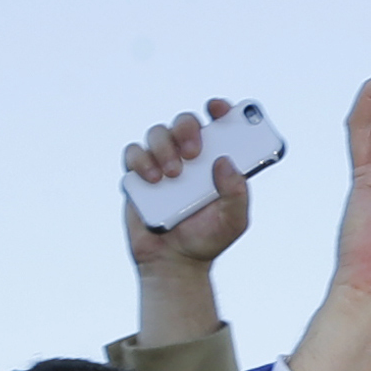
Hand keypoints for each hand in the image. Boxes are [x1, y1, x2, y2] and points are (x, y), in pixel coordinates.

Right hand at [123, 100, 249, 345]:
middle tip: (195, 152)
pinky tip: (154, 179)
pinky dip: (142, 160)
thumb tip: (226, 161)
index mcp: (215, 160)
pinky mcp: (138, 176)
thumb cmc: (207, 238)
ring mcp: (161, 163)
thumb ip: (237, 193)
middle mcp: (188, 157)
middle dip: (188, 129)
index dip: (220, 110)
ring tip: (174, 176)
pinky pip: (133, 153)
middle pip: (184, 122)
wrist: (174, 262)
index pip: (218, 124)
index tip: (219, 108)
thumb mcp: (234, 220)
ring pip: (157, 133)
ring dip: (165, 148)